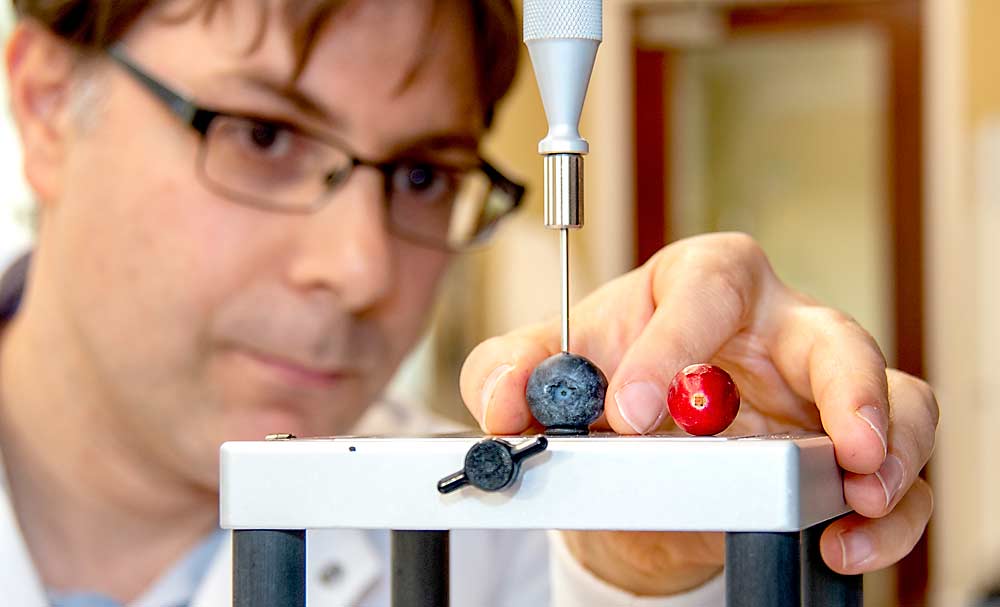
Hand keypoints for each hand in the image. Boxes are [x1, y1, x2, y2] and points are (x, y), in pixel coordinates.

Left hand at [459, 232, 936, 595]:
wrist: (630, 459)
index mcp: (698, 287)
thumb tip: (504, 399)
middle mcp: (774, 327)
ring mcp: (819, 390)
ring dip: (889, 448)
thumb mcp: (541, 374)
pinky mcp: (842, 449)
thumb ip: (507, 373)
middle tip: (838, 444)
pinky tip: (846, 539)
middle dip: (845, 387)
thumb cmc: (600, 389)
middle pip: (833, 332)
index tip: (634, 411)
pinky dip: (889, 512)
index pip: (705, 290)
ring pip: (895, 397)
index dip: (675, 344)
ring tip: (858, 492)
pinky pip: (898, 473)